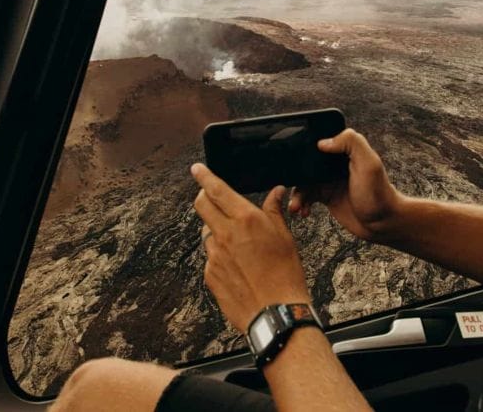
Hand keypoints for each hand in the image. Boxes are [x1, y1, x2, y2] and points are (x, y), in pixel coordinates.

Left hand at [191, 163, 310, 332]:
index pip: (217, 190)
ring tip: (238, 243)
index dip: (204, 176)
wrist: (276, 313)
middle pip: (201, 205)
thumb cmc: (285, 275)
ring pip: (206, 232)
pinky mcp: (210, 274)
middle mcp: (225, 234)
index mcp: (246, 220)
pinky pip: (210, 256)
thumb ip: (274, 211)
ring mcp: (214, 255)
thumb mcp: (285, 237)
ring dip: (216, 229)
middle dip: (203, 197)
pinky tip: (237, 265)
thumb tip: (276, 192)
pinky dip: (219, 255)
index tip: (197, 169)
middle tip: (212, 198)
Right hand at [289, 128, 402, 243]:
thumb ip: (351, 143)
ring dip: (296, 194)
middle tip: (288, 186)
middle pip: (306, 164)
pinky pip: (306, 197)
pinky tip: (302, 212)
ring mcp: (329, 181)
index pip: (318, 143)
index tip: (291, 159)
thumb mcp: (369, 163)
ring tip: (295, 207)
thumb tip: (323, 142)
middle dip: (294, 175)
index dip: (303, 149)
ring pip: (303, 183)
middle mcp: (334, 165)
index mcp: (344, 151)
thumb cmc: (379, 193)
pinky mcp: (326, 197)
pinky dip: (300, 204)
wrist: (382, 223)